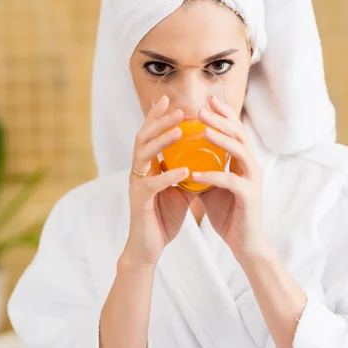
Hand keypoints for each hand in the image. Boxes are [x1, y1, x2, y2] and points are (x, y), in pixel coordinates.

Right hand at [125, 95, 193, 266]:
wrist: (149, 247)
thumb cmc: (164, 217)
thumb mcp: (181, 190)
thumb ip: (189, 171)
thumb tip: (210, 154)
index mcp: (146, 167)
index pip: (149, 135)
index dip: (156, 117)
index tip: (169, 99)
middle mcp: (138, 172)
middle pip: (143, 138)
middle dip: (160, 121)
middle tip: (178, 109)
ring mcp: (136, 186)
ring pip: (143, 156)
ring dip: (162, 141)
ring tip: (180, 131)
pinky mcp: (140, 203)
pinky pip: (153, 185)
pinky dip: (169, 176)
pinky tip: (184, 171)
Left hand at [193, 96, 268, 261]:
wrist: (244, 243)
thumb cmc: (226, 213)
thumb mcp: (210, 185)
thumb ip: (201, 167)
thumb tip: (178, 153)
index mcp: (243, 161)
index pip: (236, 131)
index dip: (224, 114)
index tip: (208, 100)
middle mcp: (251, 166)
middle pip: (239, 135)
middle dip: (222, 119)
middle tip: (203, 108)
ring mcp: (252, 181)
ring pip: (240, 152)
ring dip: (221, 140)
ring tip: (204, 130)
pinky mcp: (248, 197)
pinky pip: (230, 181)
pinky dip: (212, 175)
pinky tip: (195, 173)